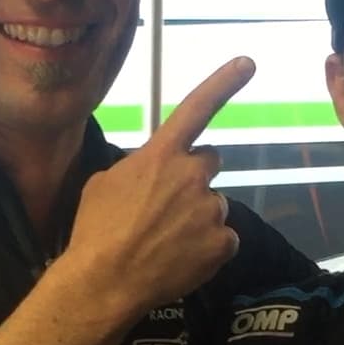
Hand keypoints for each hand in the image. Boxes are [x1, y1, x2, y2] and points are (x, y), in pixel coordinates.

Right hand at [63, 57, 253, 318]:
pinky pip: (222, 239)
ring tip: (165, 241)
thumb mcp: (103, 184)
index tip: (248, 62)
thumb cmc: (95, 231)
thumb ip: (136, 169)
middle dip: (193, 178)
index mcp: (161, 155)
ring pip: (212, 205)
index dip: (223, 83)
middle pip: (208, 163)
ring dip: (196, 217)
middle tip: (167, 205)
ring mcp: (211, 209)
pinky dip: (206, 249)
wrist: (104, 282)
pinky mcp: (223, 243)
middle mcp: (193, 176)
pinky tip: (180, 260)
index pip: (196, 108)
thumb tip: (148, 173)